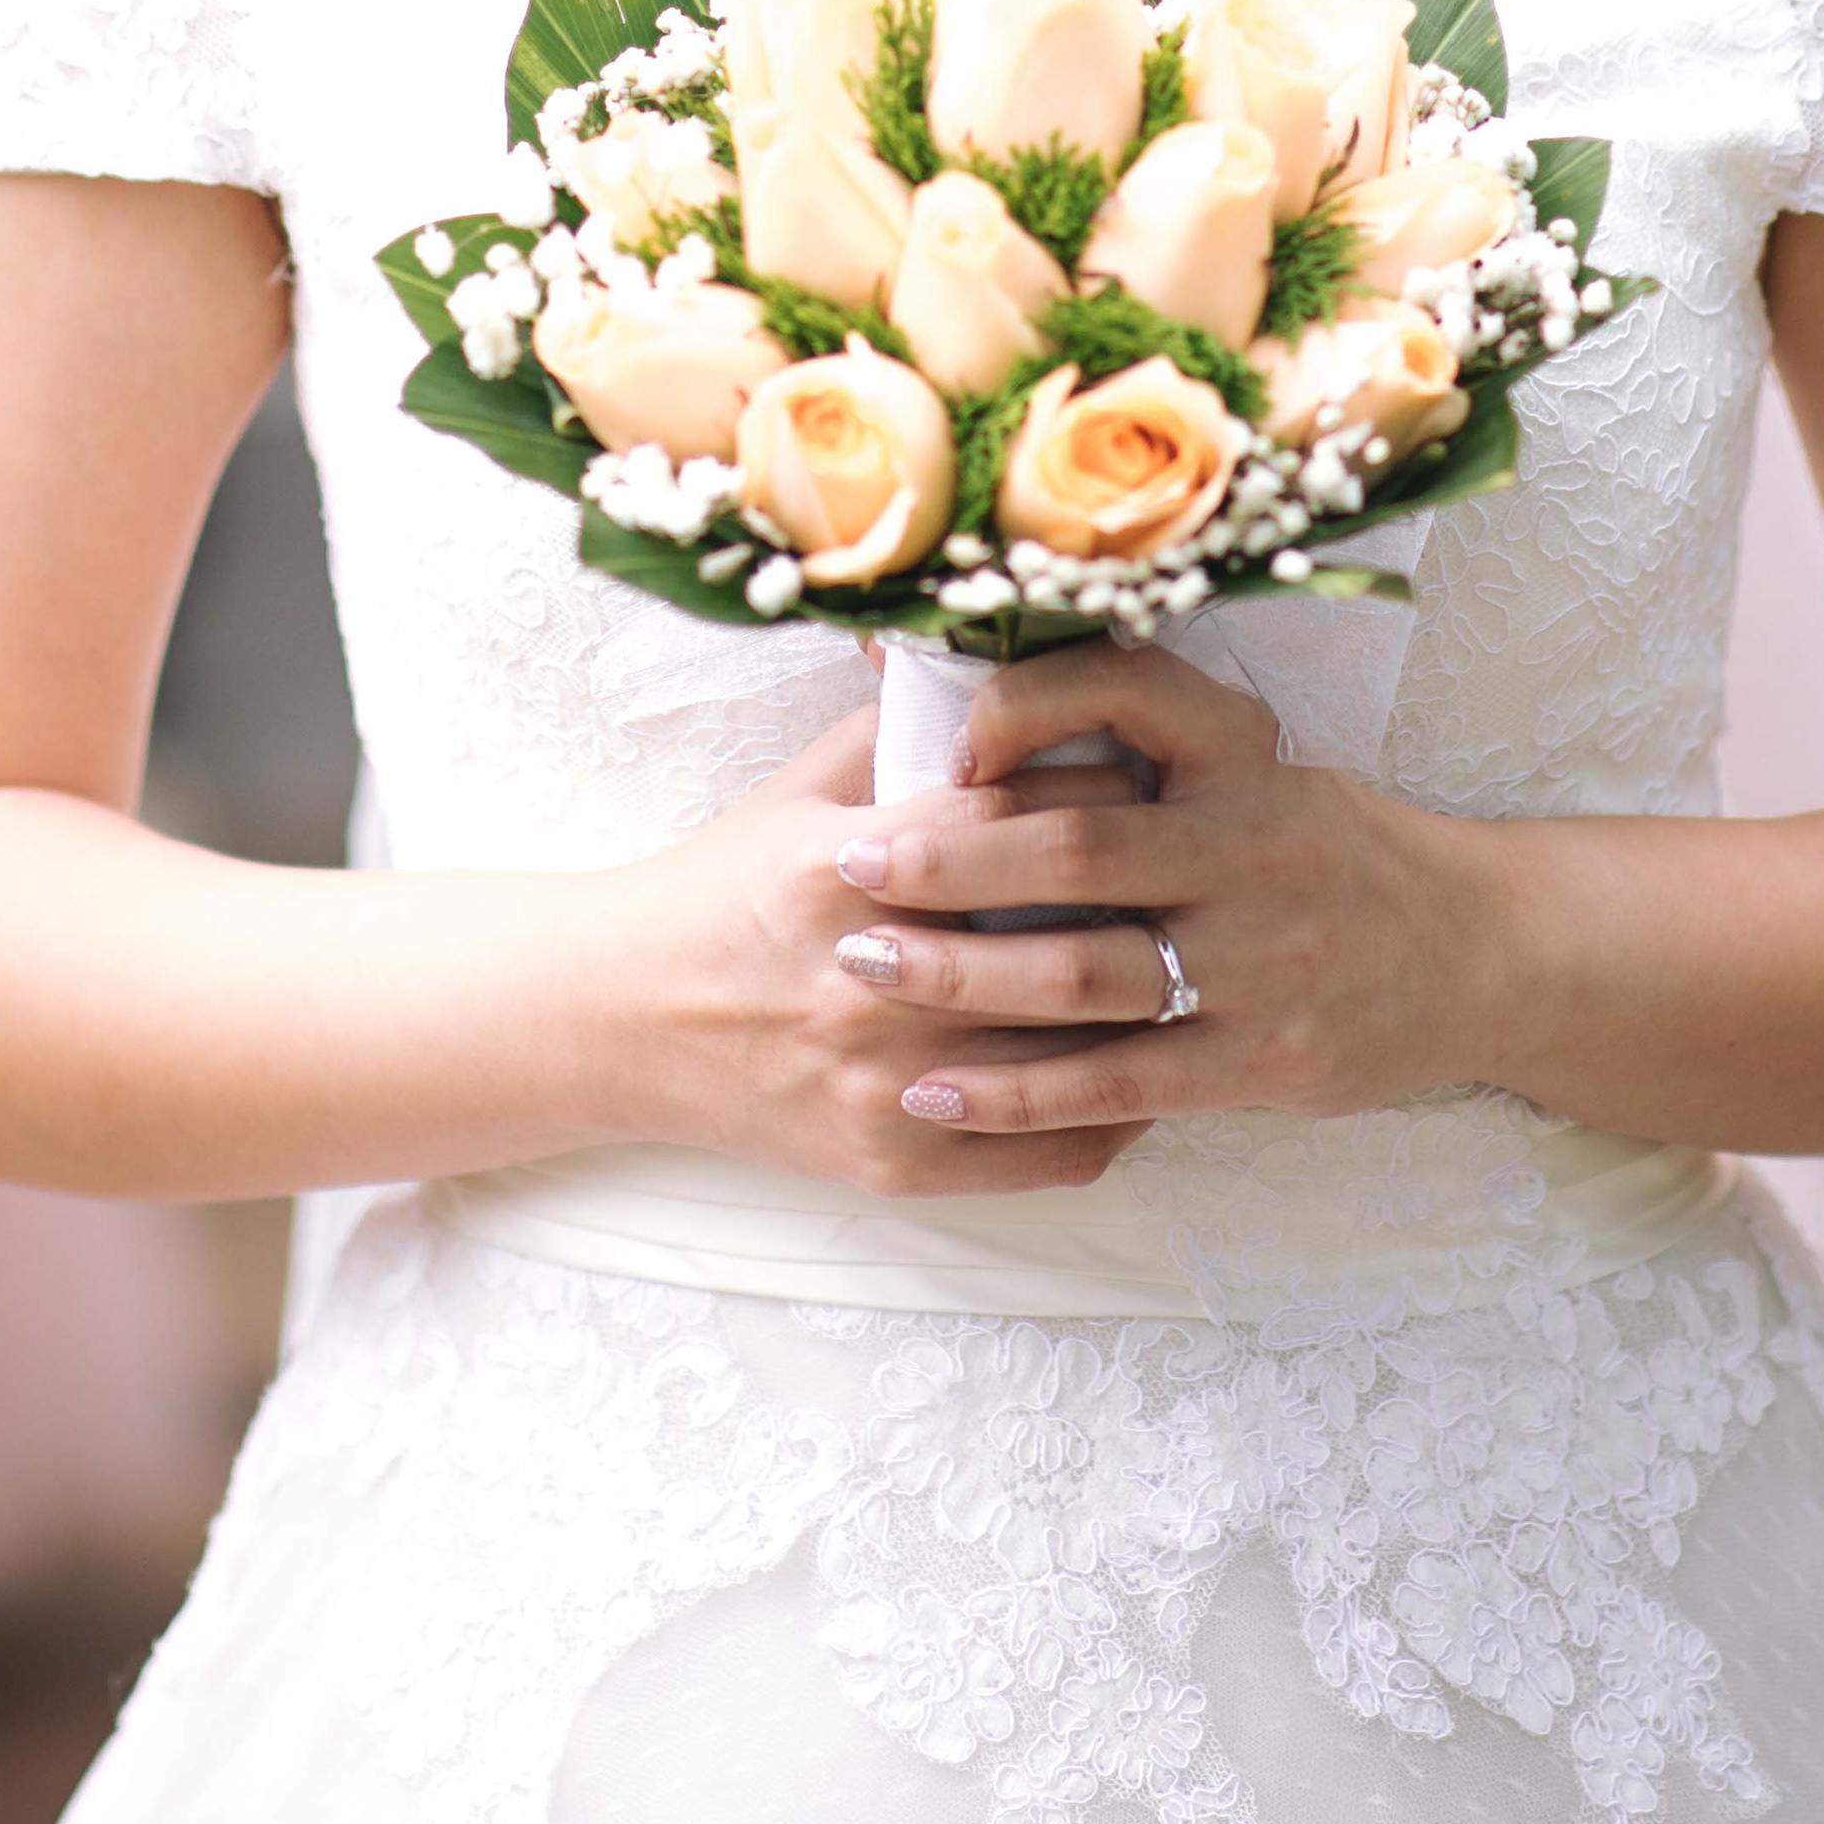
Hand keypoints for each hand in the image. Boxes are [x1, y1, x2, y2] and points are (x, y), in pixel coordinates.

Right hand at [599, 700, 1159, 1202]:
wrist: (628, 1021)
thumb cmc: (726, 888)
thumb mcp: (798, 789)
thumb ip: (899, 726)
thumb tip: (1000, 660)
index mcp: (840, 871)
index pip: (1010, 820)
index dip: (1093, 788)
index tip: (1146, 775)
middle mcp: (866, 985)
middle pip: (1057, 940)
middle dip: (1142, 899)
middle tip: (1196, 870)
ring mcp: (884, 1086)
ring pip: (1071, 1052)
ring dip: (1145, 1006)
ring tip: (1194, 961)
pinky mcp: (896, 1164)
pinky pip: (1053, 1152)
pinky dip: (1115, 1109)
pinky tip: (1144, 1063)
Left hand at [812, 646, 1494, 1156]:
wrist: (1475, 954)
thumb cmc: (1328, 848)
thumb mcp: (1256, 766)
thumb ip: (1139, 742)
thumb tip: (963, 709)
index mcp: (1245, 758)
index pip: (1124, 695)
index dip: (1022, 711)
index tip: (939, 744)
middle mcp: (1254, 849)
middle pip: (1076, 851)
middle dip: (948, 862)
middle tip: (846, 867)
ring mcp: (1259, 965)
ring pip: (1083, 975)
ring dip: (959, 978)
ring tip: (860, 972)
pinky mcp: (1258, 1062)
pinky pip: (1114, 1082)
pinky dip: (1016, 1091)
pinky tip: (934, 1093)